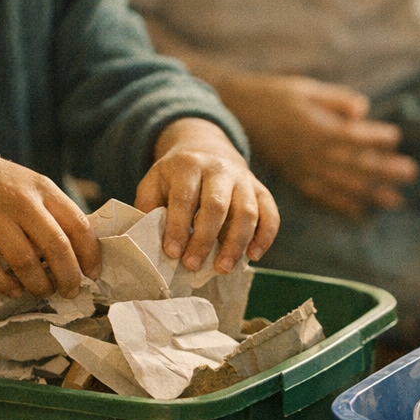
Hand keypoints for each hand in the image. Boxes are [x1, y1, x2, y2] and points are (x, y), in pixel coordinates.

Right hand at [0, 119, 99, 298]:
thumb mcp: (29, 184)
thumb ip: (52, 212)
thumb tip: (79, 255)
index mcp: (43, 189)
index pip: (79, 226)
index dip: (90, 255)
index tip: (93, 274)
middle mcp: (20, 201)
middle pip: (56, 247)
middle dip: (68, 277)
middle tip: (70, 292)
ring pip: (25, 262)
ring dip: (38, 285)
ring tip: (42, 292)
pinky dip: (4, 285)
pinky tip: (13, 290)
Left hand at [136, 117, 278, 273]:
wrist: (208, 150)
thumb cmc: (177, 177)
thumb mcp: (155, 182)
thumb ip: (150, 207)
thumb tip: (149, 242)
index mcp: (189, 165)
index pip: (185, 198)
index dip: (178, 227)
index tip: (172, 253)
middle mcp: (219, 169)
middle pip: (216, 206)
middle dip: (205, 239)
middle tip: (193, 266)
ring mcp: (244, 179)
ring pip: (247, 212)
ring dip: (236, 244)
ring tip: (223, 269)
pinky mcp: (261, 191)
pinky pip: (270, 214)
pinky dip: (265, 237)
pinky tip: (253, 256)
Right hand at [215, 74, 417, 220]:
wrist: (238, 113)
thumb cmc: (276, 96)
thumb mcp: (305, 89)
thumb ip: (335, 99)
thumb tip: (362, 109)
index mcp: (314, 126)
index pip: (350, 135)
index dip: (374, 137)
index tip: (395, 137)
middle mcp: (311, 151)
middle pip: (352, 163)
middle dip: (383, 169)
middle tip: (410, 173)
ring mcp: (304, 168)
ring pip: (342, 184)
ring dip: (370, 193)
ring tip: (395, 200)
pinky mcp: (297, 178)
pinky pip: (322, 196)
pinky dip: (342, 206)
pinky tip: (361, 213)